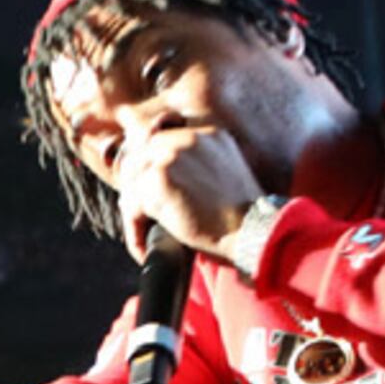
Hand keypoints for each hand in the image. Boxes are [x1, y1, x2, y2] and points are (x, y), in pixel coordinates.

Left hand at [117, 119, 268, 257]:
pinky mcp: (159, 179)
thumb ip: (200, 167)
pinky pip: (132, 204)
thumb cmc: (242, 217)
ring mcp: (171, 156)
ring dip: (134, 211)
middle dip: (135, 188)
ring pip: (132, 181)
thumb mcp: (225, 177)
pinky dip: (134, 230)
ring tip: (143, 235)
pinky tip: (144, 247)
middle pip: (140, 157)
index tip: (144, 191)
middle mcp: (188, 139)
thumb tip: (168, 178)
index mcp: (207, 136)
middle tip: (138, 216)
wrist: (252, 230)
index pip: (160, 142)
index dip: (149, 169)